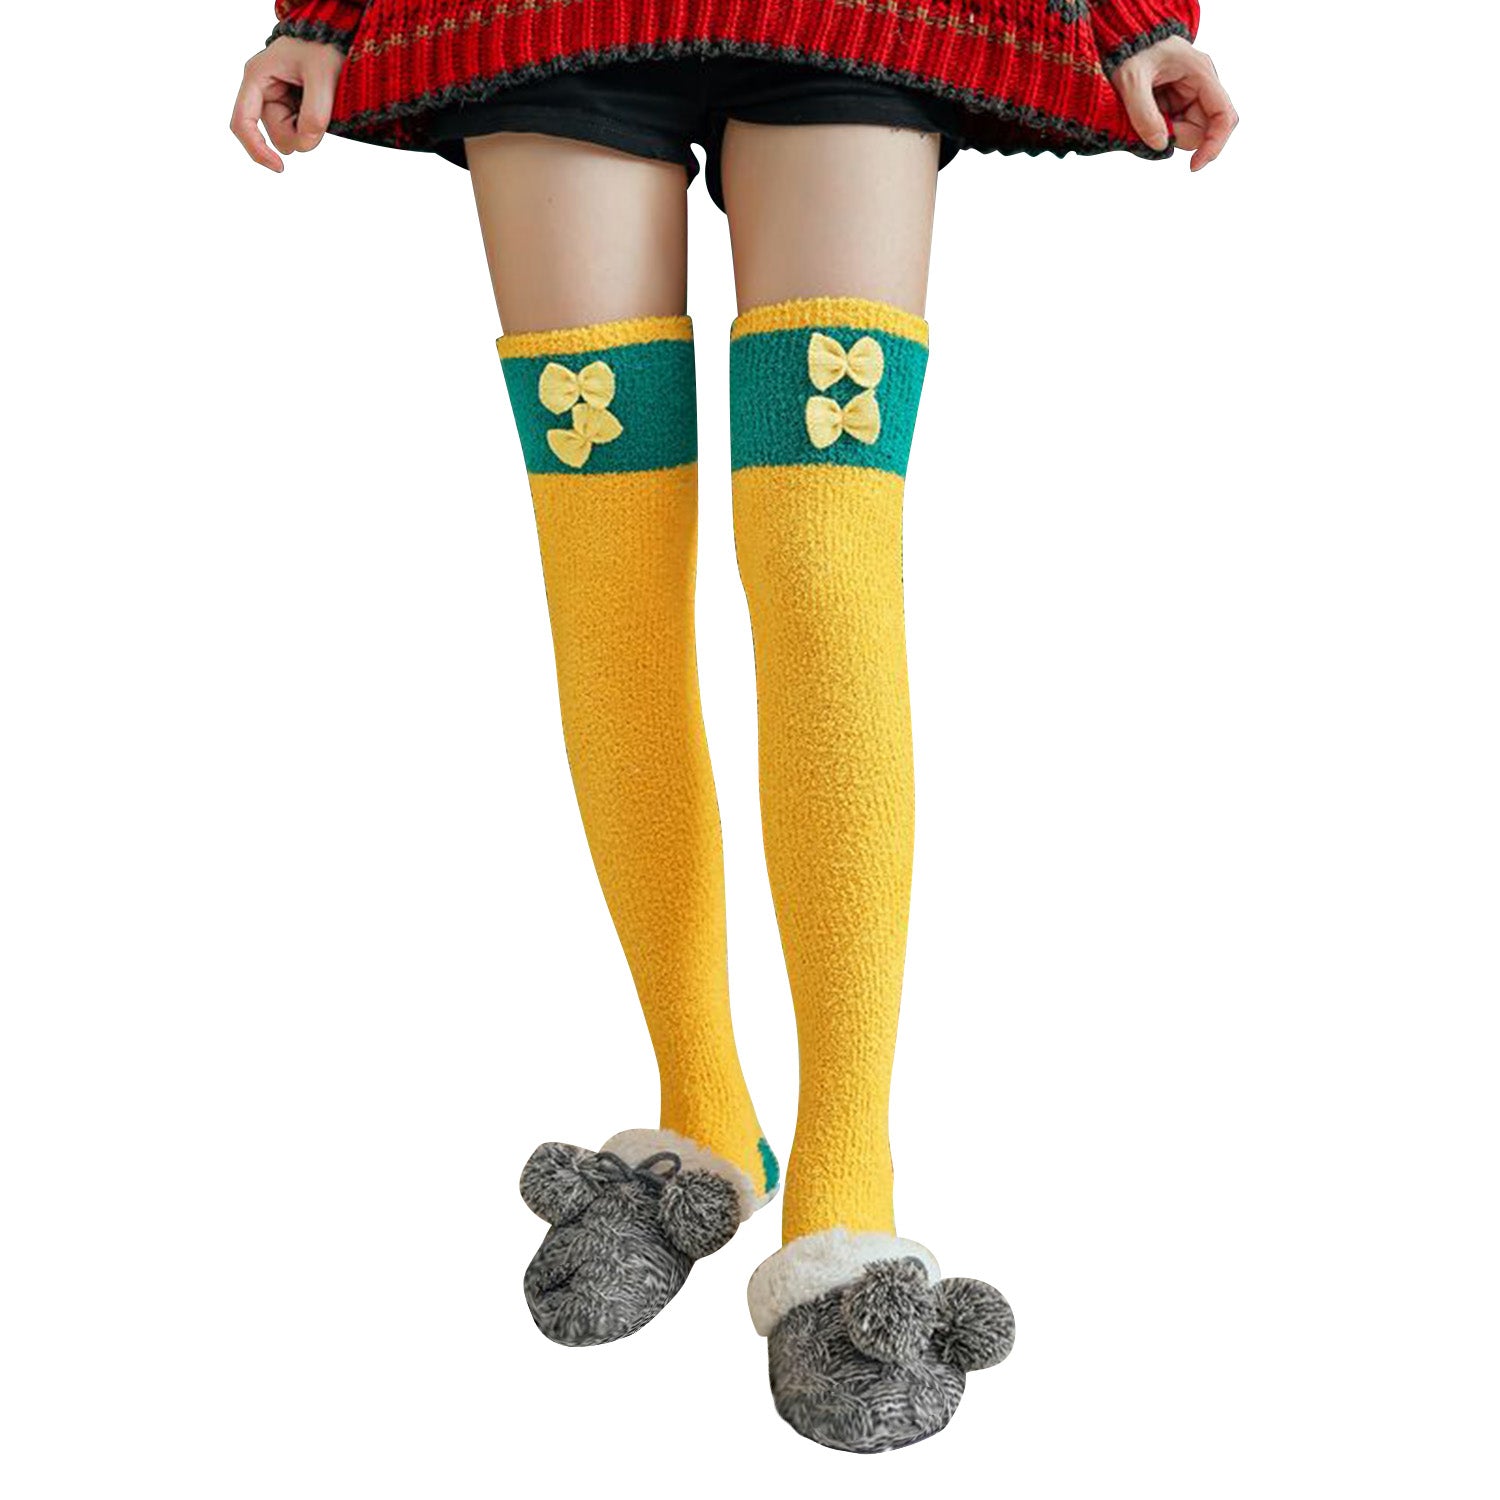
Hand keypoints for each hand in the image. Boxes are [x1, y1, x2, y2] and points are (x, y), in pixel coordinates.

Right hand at [231, 38, 345, 171]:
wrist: (335, 33)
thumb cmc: (324, 44)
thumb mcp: (323, 74)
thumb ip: (315, 113)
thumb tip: (304, 145)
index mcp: (257, 77)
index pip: (243, 123)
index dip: (256, 150)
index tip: (279, 167)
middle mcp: (262, 90)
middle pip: (277, 135)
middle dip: (301, 133)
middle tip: (323, 110)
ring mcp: (276, 100)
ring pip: (291, 136)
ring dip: (310, 128)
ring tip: (322, 98)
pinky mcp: (291, 107)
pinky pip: (302, 130)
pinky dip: (315, 125)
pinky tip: (321, 103)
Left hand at [1112, 36, 1237, 171]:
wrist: (1119, 39)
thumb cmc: (1128, 50)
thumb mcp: (1130, 80)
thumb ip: (1144, 113)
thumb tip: (1161, 144)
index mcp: (1200, 73)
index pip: (1223, 116)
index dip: (1214, 145)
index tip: (1193, 166)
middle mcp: (1201, 85)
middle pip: (1203, 130)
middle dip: (1177, 136)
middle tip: (1148, 123)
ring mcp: (1189, 96)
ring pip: (1186, 133)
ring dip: (1165, 133)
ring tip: (1143, 112)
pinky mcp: (1175, 104)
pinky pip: (1173, 129)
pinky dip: (1157, 130)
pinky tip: (1144, 114)